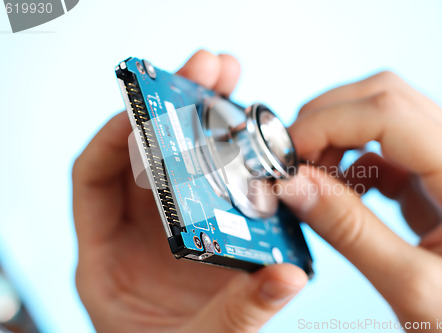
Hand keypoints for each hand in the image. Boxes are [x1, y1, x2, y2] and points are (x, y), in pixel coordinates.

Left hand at [72, 50, 307, 332]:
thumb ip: (234, 314)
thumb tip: (286, 275)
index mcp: (108, 260)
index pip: (94, 178)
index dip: (116, 136)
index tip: (146, 108)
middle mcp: (140, 235)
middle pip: (148, 157)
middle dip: (175, 109)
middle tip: (205, 72)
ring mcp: (176, 232)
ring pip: (186, 164)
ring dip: (207, 122)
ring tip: (231, 84)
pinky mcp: (211, 236)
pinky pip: (220, 187)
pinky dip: (236, 161)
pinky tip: (258, 139)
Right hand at [275, 72, 441, 330]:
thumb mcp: (413, 287)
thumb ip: (348, 231)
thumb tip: (292, 185)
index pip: (391, 114)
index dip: (327, 122)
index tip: (284, 150)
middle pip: (389, 100)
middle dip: (330, 117)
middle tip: (291, 154)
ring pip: (387, 122)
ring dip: (339, 138)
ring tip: (310, 175)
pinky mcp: (437, 190)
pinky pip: (388, 157)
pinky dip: (352, 165)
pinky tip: (337, 193)